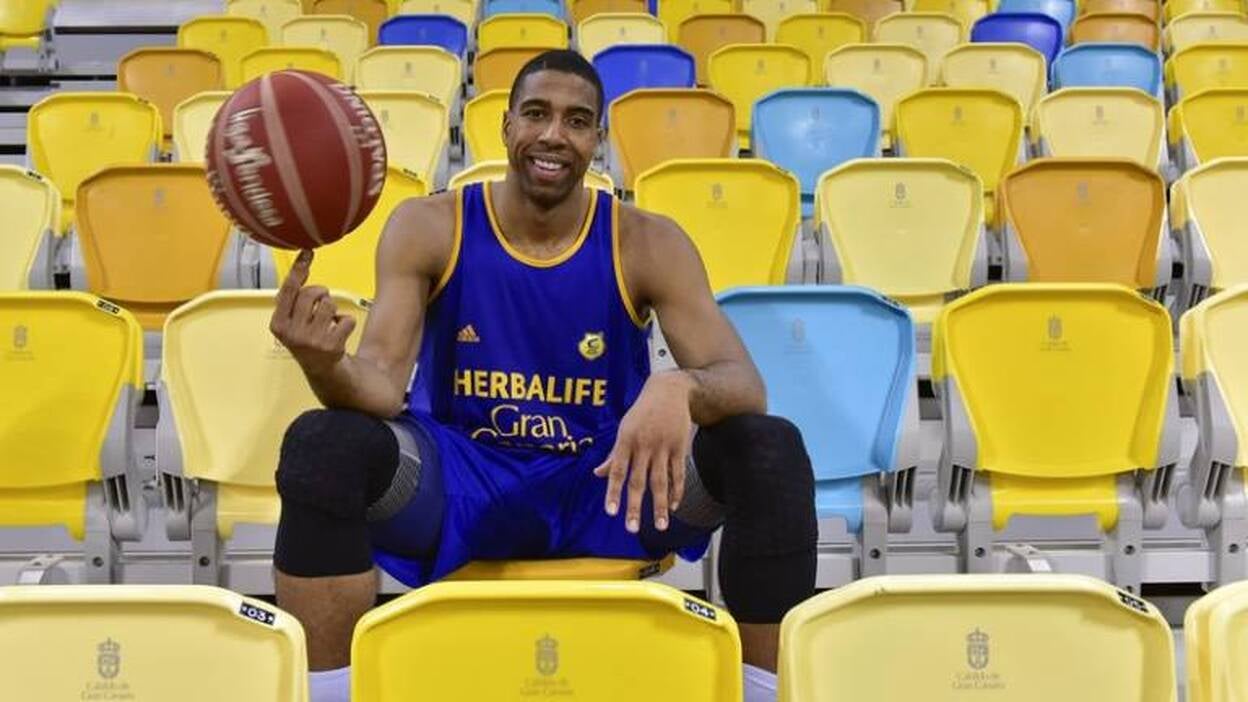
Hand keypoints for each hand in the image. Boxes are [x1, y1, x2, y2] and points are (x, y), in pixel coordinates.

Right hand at [269, 250, 356, 376]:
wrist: (322, 369)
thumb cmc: (306, 338)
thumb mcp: (291, 320)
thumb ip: (292, 297)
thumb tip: (302, 264)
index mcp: (278, 324)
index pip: (288, 290)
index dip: (298, 270)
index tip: (307, 253)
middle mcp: (292, 333)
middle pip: (311, 293)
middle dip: (321, 293)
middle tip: (322, 302)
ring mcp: (311, 341)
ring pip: (329, 304)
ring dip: (333, 309)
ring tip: (328, 321)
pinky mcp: (331, 346)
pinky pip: (346, 318)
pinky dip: (346, 322)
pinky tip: (339, 333)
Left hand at [593, 371, 693, 532]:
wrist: (669, 390)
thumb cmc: (642, 412)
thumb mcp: (624, 428)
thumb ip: (614, 454)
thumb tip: (598, 474)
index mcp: (626, 440)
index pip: (617, 471)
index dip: (613, 492)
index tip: (611, 512)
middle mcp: (644, 445)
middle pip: (638, 481)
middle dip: (635, 506)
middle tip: (631, 528)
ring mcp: (663, 447)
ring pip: (661, 482)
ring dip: (659, 505)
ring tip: (660, 526)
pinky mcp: (679, 447)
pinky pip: (678, 474)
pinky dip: (676, 491)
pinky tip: (673, 506)